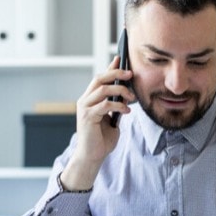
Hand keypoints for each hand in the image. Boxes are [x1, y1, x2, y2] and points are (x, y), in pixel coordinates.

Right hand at [59, 58, 134, 190]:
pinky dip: (118, 106)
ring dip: (120, 91)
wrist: (92, 156)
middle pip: (99, 79)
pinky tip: (127, 111)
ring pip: (102, 90)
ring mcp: (84, 108)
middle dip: (116, 74)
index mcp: (90, 99)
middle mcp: (84, 100)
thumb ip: (114, 107)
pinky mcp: (87, 117)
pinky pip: (105, 105)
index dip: (110, 68)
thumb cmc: (101, 140)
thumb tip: (126, 96)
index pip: (100, 79)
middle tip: (130, 74)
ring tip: (131, 97)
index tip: (120, 59)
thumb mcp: (111, 120)